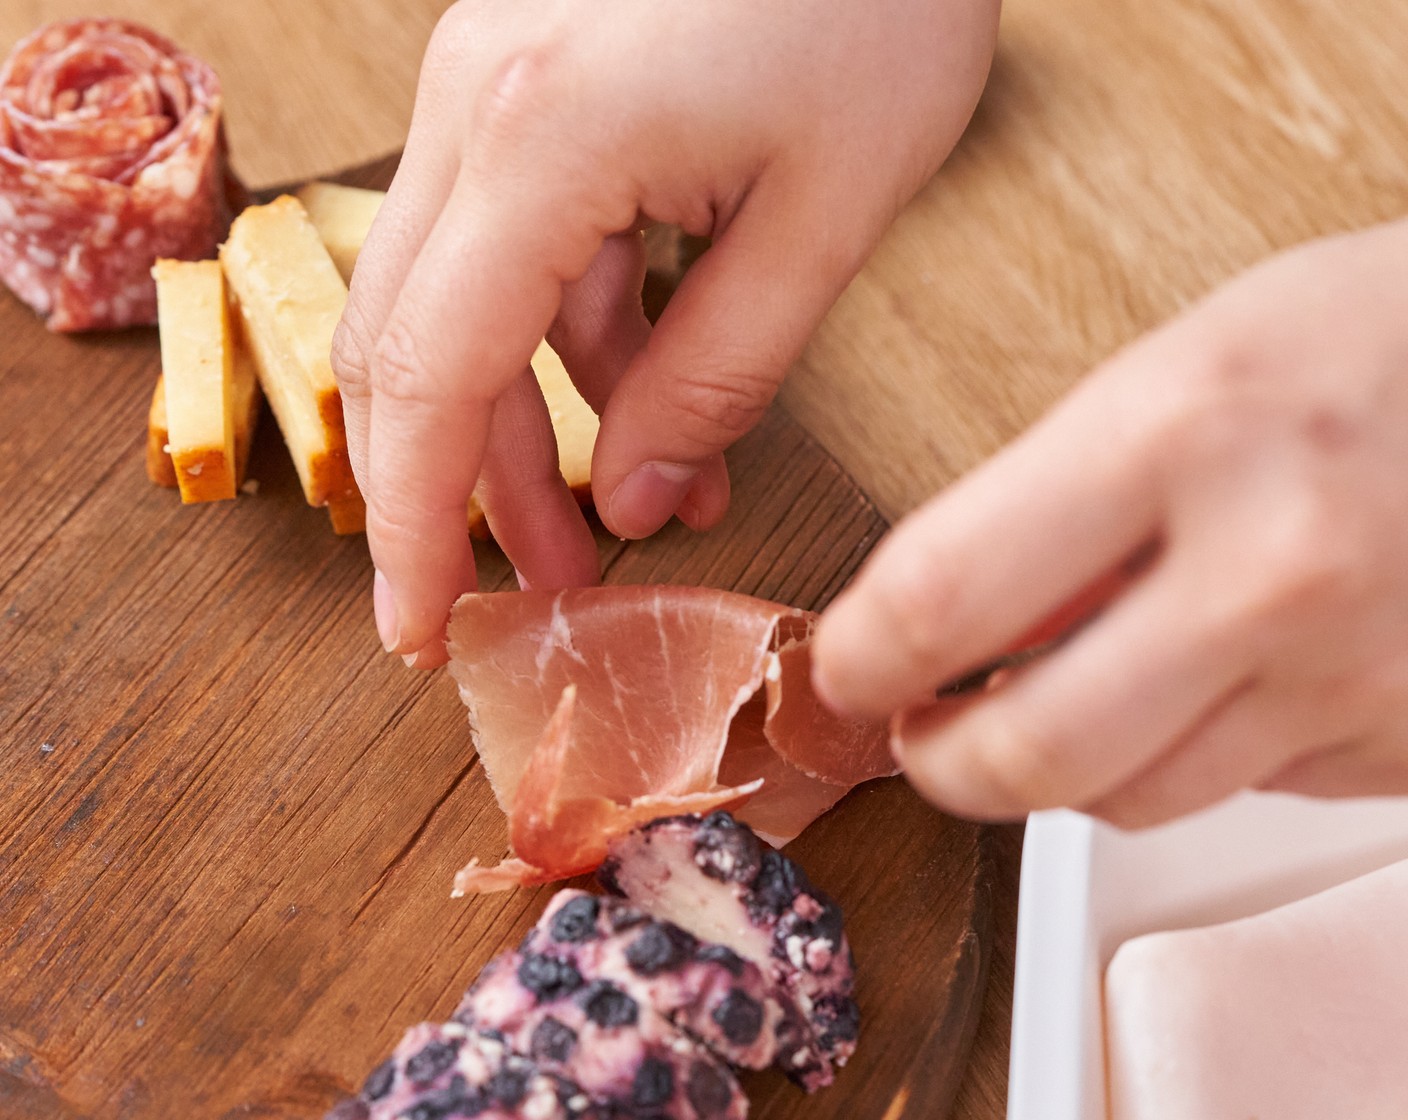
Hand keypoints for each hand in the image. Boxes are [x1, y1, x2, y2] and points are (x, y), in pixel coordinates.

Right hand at [330, 0, 1001, 666]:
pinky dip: (567, 339)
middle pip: (405, 348)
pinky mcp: (525, 80)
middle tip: (534, 591)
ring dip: (525, 425)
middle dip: (461, 492)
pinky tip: (651, 399)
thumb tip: (639, 501)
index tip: (422, 630)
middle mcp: (472, 104)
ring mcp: (485, 82)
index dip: (417, 530)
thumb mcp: (824, 214)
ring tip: (622, 519)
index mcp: (537, 139)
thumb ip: (719, 374)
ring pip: (456, 302)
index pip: (428, 382)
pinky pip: (513, 244)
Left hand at [813, 219, 1407, 826]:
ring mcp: (1354, 672)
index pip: (946, 596)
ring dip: (1061, 767)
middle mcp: (1273, 567)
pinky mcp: (1406, 741)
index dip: (861, 657)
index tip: (845, 667)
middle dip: (942, 762)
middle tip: (923, 732)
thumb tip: (952, 624)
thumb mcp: (1187, 362)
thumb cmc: (1374, 342)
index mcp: (1185, 429)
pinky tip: (1205, 683)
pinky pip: (1240, 788)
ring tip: (1054, 701)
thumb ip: (1059, 499)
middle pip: (1029, 756)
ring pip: (1128, 800)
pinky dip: (1189, 753)